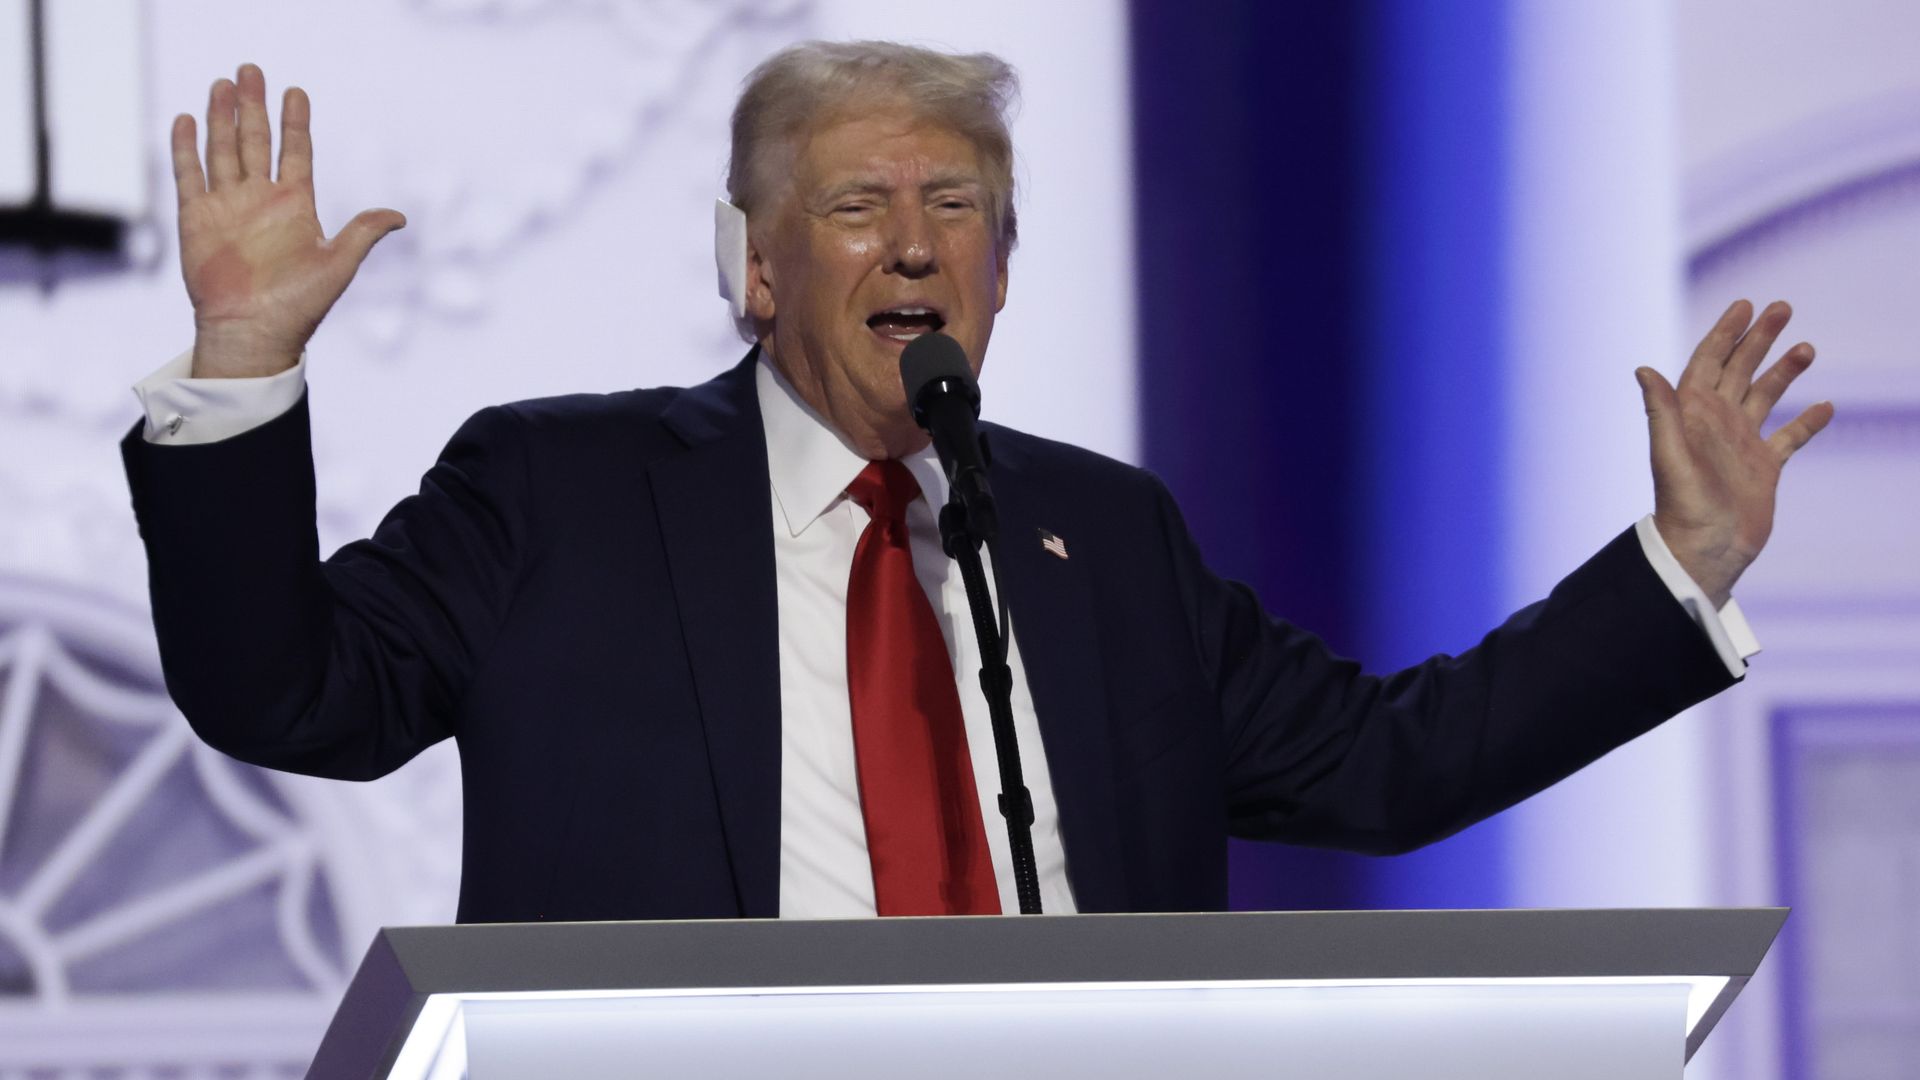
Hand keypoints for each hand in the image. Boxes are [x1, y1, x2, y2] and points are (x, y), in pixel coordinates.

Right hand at [172, 63, 404, 377]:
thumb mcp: (338, 265)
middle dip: (252, 106)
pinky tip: (186, 120)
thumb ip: (362, 233)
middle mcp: (260, 199)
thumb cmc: (298, 306)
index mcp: (295, 205)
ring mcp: (227, 206)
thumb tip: (401, 216)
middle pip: (254, 141)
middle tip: (251, 70)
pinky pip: (189, 175)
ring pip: (222, 150)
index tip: (296, 92)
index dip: (295, 122)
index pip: (296, 151)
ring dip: (221, 118)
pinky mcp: (196, 218)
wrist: (252, 333)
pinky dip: (186, 148)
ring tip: (223, 84)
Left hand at [1636, 299, 1832, 608]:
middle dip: (1759, 338)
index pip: (1709, 361)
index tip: (1745, 304)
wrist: (1704, 551)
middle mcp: (1716, 423)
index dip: (1725, 332)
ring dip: (1784, 371)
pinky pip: (1789, 437)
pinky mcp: (1764, 468)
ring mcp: (1741, 444)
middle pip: (1740, 370)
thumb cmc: (1682, 506)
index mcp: (1692, 414)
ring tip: (1806, 347)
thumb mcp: (1669, 454)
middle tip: (1782, 307)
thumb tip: (1643, 369)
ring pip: (1765, 396)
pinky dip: (1808, 422)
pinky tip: (1826, 406)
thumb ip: (1660, 410)